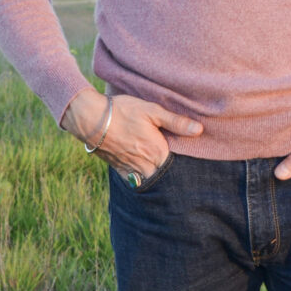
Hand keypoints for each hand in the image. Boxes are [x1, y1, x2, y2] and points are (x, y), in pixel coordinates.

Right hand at [61, 87, 202, 180]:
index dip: (181, 159)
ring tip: (156, 163)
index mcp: (158, 152)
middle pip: (163, 174)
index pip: (177, 164)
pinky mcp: (118, 169)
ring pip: (149, 179)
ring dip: (154, 174)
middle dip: (168, 171)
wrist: (91, 119)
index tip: (183, 155)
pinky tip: (141, 168)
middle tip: (170, 161)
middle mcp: (146, 165)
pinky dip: (138, 177)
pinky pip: (133, 179)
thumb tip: (199, 130)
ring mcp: (131, 169)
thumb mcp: (152, 111)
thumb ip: (176, 122)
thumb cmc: (123, 111)